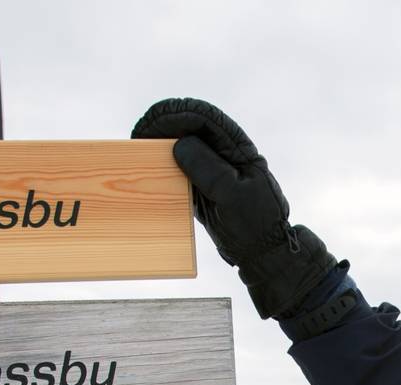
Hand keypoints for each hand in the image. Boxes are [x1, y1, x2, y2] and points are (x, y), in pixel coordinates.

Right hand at [132, 97, 338, 318]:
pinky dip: (164, 165)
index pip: (204, 118)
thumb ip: (207, 168)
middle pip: (190, 127)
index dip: (175, 116)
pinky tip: (149, 166)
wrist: (262, 252)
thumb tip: (179, 143)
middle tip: (138, 133)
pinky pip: (181, 168)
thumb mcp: (232, 195)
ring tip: (138, 145)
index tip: (151, 125)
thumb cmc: (254, 223)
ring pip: (183, 145)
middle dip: (163, 124)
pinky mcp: (204, 186)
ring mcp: (213, 168)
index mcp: (237, 146)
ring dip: (161, 143)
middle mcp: (225, 152)